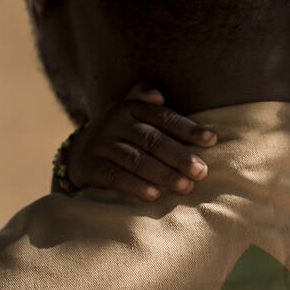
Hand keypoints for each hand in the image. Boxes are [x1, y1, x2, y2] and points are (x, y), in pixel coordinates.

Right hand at [63, 83, 217, 200]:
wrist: (79, 151)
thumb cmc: (122, 133)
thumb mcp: (132, 112)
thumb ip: (147, 100)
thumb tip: (157, 94)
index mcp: (131, 107)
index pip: (163, 117)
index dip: (187, 128)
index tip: (211, 140)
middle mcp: (115, 123)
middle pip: (152, 140)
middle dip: (179, 156)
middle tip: (201, 171)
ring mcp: (101, 145)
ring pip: (135, 160)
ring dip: (163, 174)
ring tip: (186, 186)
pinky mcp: (91, 167)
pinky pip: (115, 177)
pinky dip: (135, 186)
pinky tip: (154, 195)